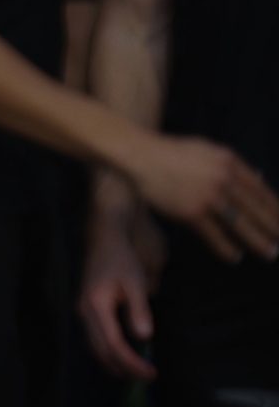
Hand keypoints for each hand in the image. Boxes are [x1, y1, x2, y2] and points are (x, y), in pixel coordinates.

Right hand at [80, 212, 156, 380]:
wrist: (103, 239)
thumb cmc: (121, 258)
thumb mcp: (135, 282)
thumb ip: (139, 310)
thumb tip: (144, 337)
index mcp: (96, 306)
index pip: (113, 344)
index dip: (132, 362)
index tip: (151, 372)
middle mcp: (84, 312)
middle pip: (100, 351)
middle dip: (123, 368)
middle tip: (147, 377)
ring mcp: (82, 311)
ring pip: (95, 347)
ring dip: (114, 362)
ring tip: (136, 371)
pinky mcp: (86, 309)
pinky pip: (95, 338)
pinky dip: (109, 351)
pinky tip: (123, 354)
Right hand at [125, 133, 278, 261]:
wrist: (142, 155)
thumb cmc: (174, 151)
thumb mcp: (209, 149)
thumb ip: (234, 164)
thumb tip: (261, 177)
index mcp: (230, 163)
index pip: (260, 189)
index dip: (275, 207)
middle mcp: (223, 180)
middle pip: (255, 208)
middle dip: (273, 227)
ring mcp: (207, 197)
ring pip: (239, 223)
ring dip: (258, 240)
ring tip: (270, 253)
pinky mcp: (190, 212)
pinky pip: (214, 234)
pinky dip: (226, 247)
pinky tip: (235, 257)